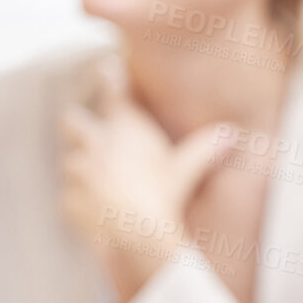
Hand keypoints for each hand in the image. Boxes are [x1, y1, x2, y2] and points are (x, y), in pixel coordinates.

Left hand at [59, 59, 234, 302]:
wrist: (136, 233)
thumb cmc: (164, 195)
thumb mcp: (187, 170)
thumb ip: (207, 149)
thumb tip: (234, 133)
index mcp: (124, 129)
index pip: (115, 92)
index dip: (111, 78)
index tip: (107, 68)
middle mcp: (95, 144)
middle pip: (74, 122)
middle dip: (77, 124)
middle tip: (82, 126)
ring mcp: (78, 173)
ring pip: (72, 163)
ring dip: (83, 170)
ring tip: (98, 182)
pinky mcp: (69, 201)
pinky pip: (70, 198)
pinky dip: (81, 203)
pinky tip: (96, 212)